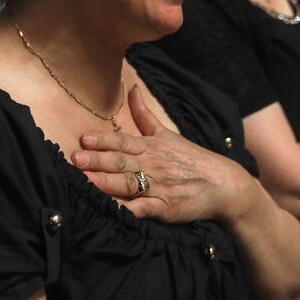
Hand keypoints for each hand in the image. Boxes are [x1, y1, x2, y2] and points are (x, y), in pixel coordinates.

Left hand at [72, 85, 254, 223]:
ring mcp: (158, 187)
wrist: (223, 183)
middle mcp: (152, 165)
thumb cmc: (191, 158)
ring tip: (87, 181)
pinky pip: (143, 209)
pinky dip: (127, 211)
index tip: (84, 139)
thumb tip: (132, 87)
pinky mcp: (165, 207)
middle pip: (122, 161)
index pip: (123, 141)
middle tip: (76, 158)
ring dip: (107, 182)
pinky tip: (112, 211)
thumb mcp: (167, 133)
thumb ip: (144, 114)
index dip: (103, 140)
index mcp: (150, 147)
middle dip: (98, 160)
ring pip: (129, 184)